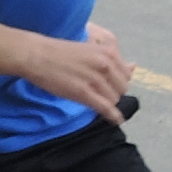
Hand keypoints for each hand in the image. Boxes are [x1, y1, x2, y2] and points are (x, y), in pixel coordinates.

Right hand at [16, 20, 135, 115]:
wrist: (37, 55)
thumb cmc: (60, 52)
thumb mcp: (91, 50)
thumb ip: (113, 59)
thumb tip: (134, 66)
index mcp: (108, 52)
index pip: (126, 75)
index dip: (118, 82)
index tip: (109, 86)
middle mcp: (105, 65)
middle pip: (122, 89)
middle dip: (113, 93)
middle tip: (99, 94)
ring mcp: (95, 79)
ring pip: (113, 99)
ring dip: (108, 103)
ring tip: (95, 101)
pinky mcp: (83, 92)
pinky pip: (105, 108)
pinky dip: (113, 116)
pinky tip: (116, 121)